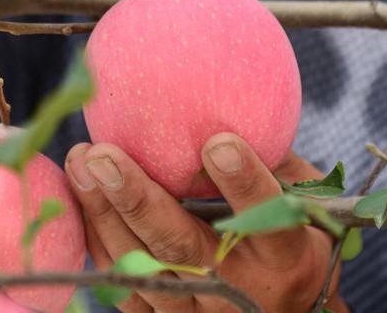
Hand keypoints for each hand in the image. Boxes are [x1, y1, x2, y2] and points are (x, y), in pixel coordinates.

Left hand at [65, 133, 349, 312]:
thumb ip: (276, 158)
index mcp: (287, 258)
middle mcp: (241, 289)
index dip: (243, 183)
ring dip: (103, 213)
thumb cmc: (296, 240)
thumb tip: (233, 94)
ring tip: (81, 162)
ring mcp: (199, 311)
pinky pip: (123, 286)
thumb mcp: (306, 203)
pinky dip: (98, 240)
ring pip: (141, 266)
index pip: (267, 220)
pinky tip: (82, 197)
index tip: (217, 142)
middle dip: (138, 198)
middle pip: (181, 246)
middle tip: (103, 154)